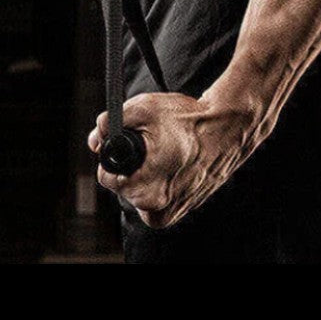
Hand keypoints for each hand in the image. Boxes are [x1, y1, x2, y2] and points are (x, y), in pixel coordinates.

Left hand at [88, 91, 258, 228]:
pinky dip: (156, 185)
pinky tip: (168, 166)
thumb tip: (95, 139)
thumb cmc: (186, 119)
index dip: (111, 156)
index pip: (107, 179)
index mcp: (145, 185)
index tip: (127, 143)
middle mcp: (158, 206)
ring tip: (162, 154)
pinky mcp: (181, 211)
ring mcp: (171, 212)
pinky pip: (154, 202)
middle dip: (128, 166)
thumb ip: (111, 122)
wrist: (225, 129)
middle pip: (122, 187)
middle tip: (149, 145)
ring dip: (142, 176)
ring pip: (138, 195)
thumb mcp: (144, 108)